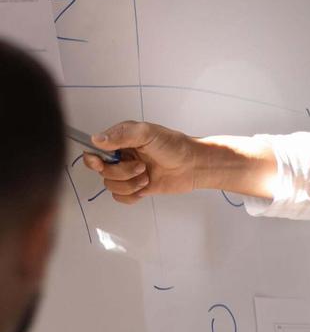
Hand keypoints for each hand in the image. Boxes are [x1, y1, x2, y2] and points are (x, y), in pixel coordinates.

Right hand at [80, 120, 199, 204]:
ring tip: (147, 175)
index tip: (102, 162)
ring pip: (111, 186)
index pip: (94, 150)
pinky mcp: (135, 187)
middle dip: (121, 172)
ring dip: (130, 184)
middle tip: (141, 166)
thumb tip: (97, 139)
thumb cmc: (175, 146)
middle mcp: (122, 156)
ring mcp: (128, 172)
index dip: (94, 159)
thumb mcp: (148, 133)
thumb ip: (122, 134)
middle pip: (102, 171)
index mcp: (122, 140)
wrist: (194, 165)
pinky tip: (145, 187)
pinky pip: (120, 198)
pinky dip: (131, 195)